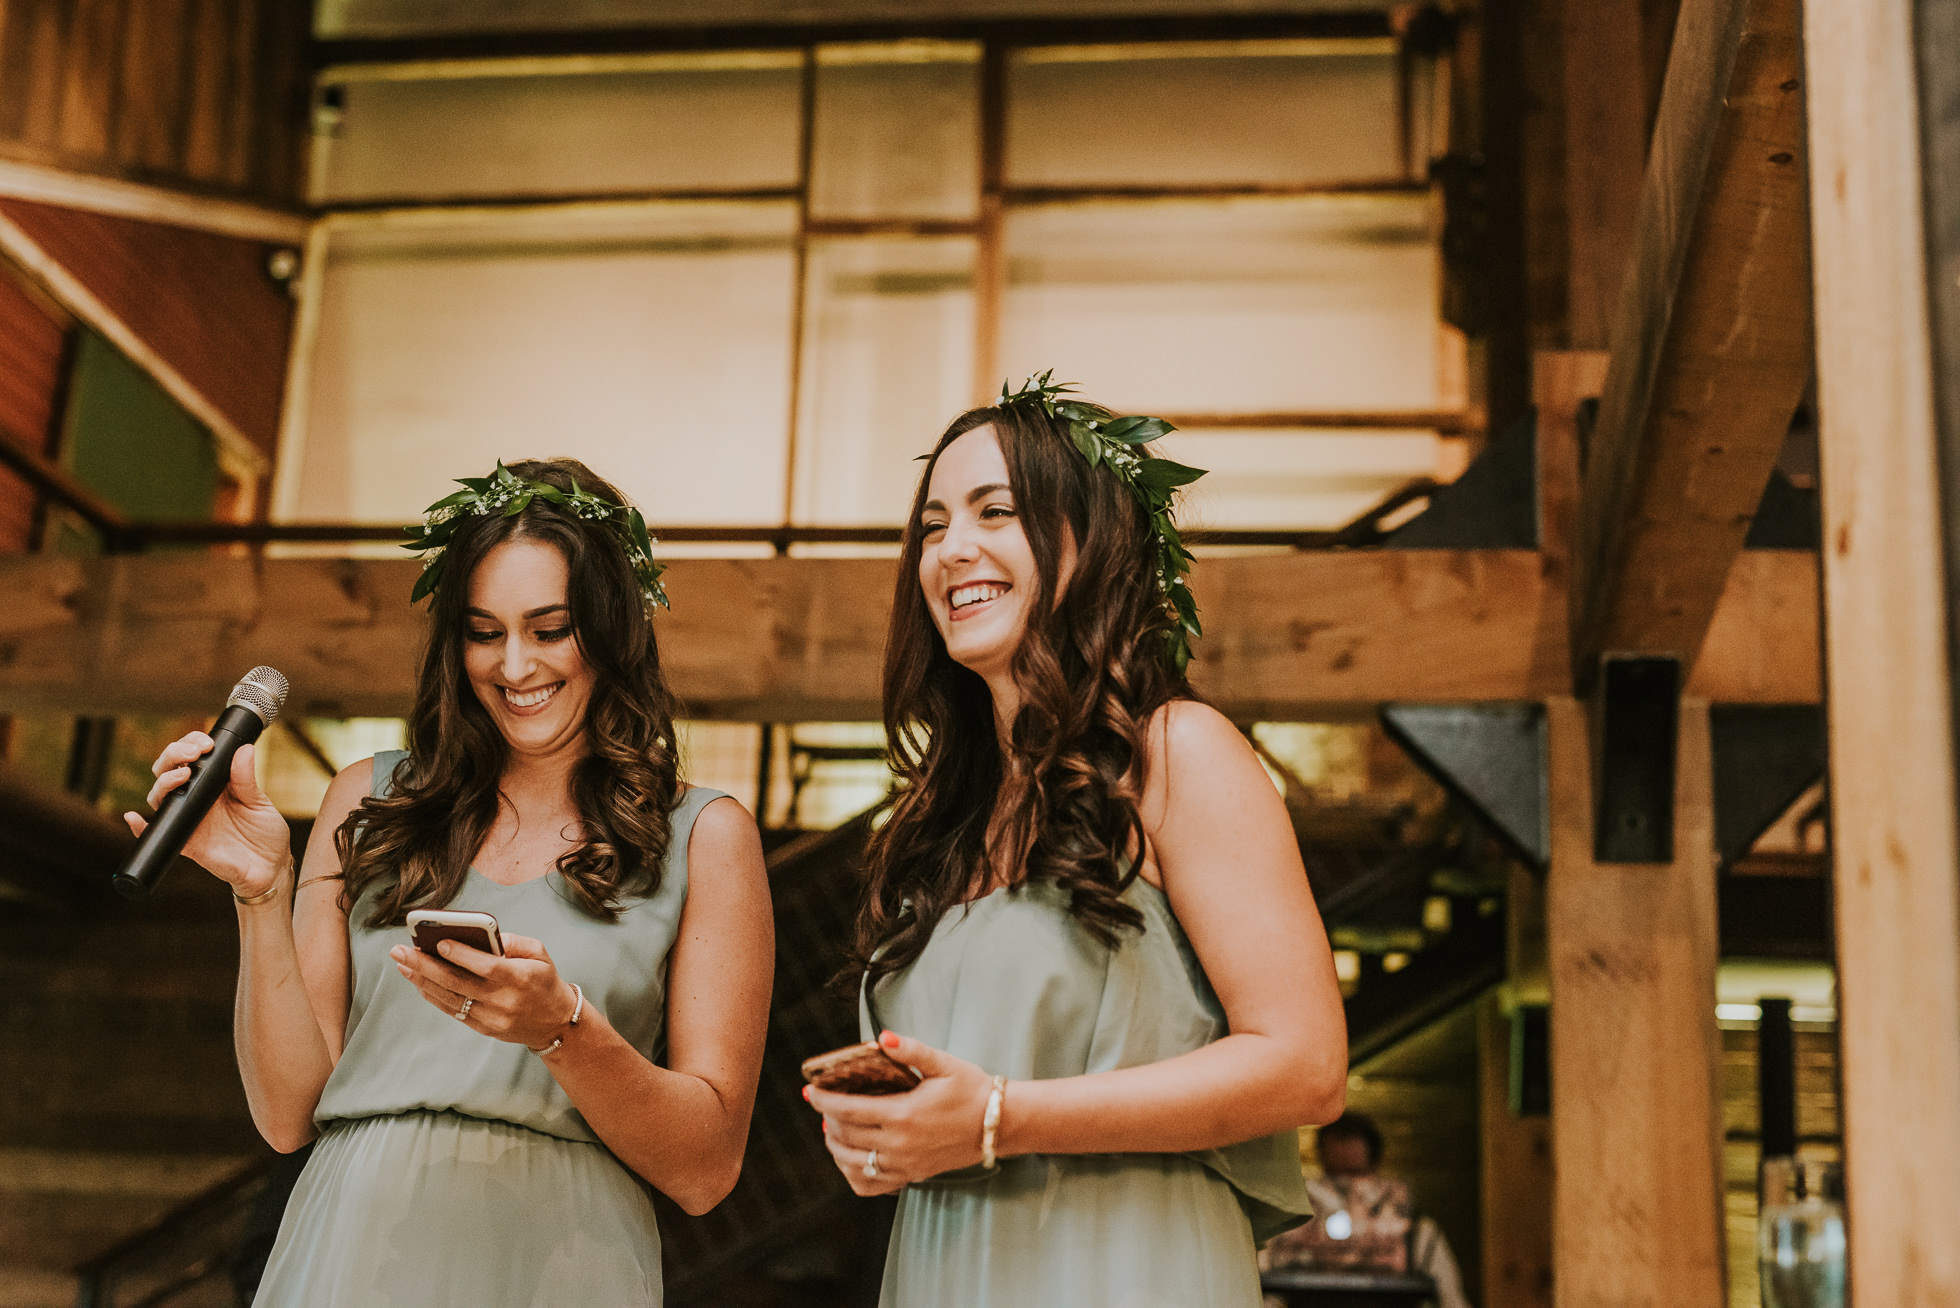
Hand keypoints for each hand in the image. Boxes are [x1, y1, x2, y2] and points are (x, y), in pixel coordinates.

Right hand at [126, 732, 290, 897]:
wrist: (270, 866)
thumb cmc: (265, 831)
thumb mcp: (259, 802)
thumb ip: (246, 778)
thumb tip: (244, 748)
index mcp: (212, 784)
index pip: (189, 756)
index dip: (190, 743)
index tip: (205, 742)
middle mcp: (195, 799)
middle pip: (167, 771)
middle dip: (173, 754)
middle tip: (193, 753)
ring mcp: (188, 820)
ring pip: (159, 797)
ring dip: (164, 782)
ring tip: (183, 775)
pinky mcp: (186, 843)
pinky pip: (156, 835)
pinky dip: (140, 827)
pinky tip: (133, 817)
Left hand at [390, 933, 580, 1048]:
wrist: (556, 1022)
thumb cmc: (545, 980)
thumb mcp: (539, 953)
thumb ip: (512, 941)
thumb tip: (480, 934)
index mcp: (520, 978)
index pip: (486, 966)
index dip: (461, 954)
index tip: (437, 941)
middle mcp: (504, 1000)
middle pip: (458, 982)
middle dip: (425, 965)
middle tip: (401, 951)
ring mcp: (492, 1018)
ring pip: (449, 998)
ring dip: (422, 981)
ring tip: (403, 964)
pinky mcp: (484, 1029)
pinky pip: (453, 1011)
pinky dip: (433, 996)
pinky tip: (419, 982)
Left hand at [806, 1030, 995, 1193]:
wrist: (999, 1125)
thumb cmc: (971, 1090)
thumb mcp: (943, 1064)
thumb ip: (911, 1050)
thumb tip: (882, 1038)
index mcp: (903, 1114)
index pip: (848, 1110)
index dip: (824, 1100)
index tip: (810, 1091)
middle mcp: (899, 1145)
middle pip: (845, 1136)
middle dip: (827, 1119)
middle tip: (823, 1104)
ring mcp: (904, 1165)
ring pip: (852, 1164)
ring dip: (835, 1147)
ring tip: (832, 1129)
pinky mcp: (912, 1177)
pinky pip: (870, 1185)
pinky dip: (853, 1174)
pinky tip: (852, 1159)